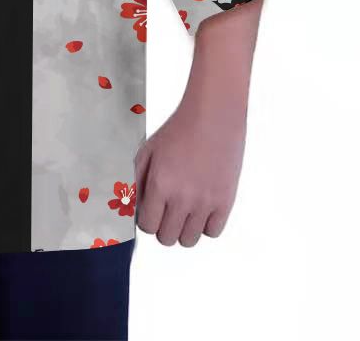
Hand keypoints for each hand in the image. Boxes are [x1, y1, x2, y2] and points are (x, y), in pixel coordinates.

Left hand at [134, 90, 245, 246]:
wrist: (212, 118)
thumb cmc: (178, 130)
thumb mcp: (148, 151)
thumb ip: (137, 180)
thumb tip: (134, 206)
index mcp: (160, 185)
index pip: (148, 226)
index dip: (147, 220)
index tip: (150, 212)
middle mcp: (183, 198)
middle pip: (167, 238)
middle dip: (162, 227)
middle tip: (166, 211)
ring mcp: (206, 203)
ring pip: (189, 240)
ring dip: (183, 229)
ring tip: (183, 210)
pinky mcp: (225, 202)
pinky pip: (212, 233)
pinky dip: (205, 226)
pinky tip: (201, 209)